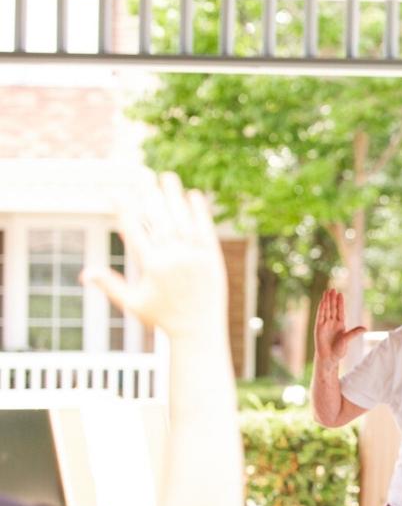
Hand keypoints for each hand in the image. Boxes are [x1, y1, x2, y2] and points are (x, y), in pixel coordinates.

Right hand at [82, 178, 227, 338]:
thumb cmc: (163, 318)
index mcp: (152, 267)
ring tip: (167, 176)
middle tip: (142, 175)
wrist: (198, 330)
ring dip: (174, 196)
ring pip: (182, 220)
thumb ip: (110, 285)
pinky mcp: (213, 258)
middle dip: (149, 195)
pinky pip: (205, 229)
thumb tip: (84, 273)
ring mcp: (195, 257)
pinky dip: (199, 212)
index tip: (115, 192)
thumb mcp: (133, 303)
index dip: (123, 210)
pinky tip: (193, 195)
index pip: (134, 232)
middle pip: (159, 219)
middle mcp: (174, 258)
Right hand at [314, 288, 367, 361]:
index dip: (340, 302)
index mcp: (340, 325)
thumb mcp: (348, 340)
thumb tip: (365, 328)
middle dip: (332, 299)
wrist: (329, 358)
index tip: (340, 294)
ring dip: (326, 301)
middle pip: (332, 308)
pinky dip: (321, 309)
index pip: (340, 311)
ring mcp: (325, 324)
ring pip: (326, 310)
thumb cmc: (339, 350)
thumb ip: (354, 332)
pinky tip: (321, 302)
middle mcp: (332, 323)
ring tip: (327, 292)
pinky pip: (320, 316)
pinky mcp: (318, 327)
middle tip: (332, 289)